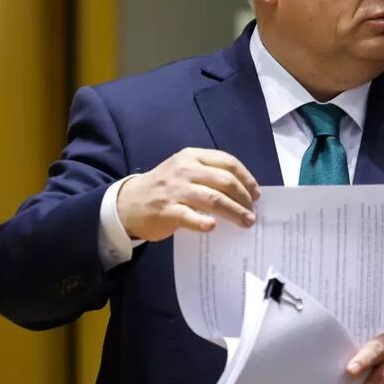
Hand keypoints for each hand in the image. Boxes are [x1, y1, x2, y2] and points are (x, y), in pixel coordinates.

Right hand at [117, 147, 260, 241]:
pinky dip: (204, 222)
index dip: (246, 178)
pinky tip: (213, 226)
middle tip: (252, 211)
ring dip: (234, 211)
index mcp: (192, 157)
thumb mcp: (184, 170)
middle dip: (244, 197)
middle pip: (225, 181)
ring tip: (246, 221)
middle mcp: (185, 170)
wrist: (127, 203)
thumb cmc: (164, 187)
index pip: (228, 162)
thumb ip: (208, 174)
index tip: (256, 193)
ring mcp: (175, 191)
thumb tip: (243, 191)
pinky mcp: (167, 211)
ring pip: (213, 199)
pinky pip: (190, 216)